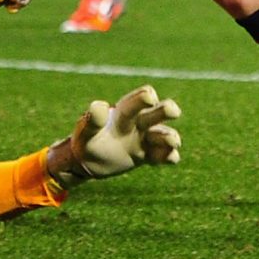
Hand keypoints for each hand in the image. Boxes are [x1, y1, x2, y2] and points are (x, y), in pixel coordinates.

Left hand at [46, 86, 181, 187]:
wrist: (88, 161)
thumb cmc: (86, 141)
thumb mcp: (85, 132)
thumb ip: (92, 120)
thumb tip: (100, 106)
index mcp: (123, 112)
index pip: (138, 99)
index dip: (145, 97)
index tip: (150, 99)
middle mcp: (138, 123)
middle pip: (157, 111)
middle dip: (167, 109)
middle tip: (173, 111)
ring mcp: (144, 139)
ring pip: (164, 134)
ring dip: (170, 136)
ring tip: (171, 141)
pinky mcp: (148, 156)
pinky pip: (164, 155)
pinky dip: (170, 156)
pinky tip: (170, 158)